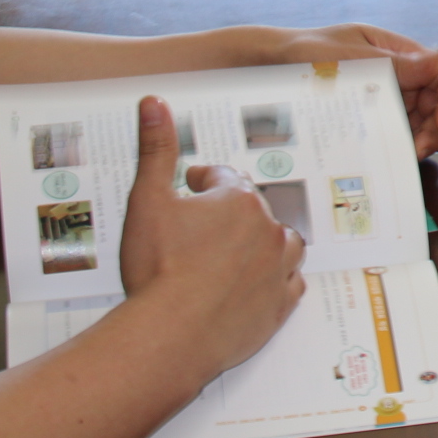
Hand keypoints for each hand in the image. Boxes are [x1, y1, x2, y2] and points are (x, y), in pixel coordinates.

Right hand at [117, 96, 304, 372]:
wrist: (171, 335)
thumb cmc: (157, 271)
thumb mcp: (147, 200)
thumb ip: (155, 148)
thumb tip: (154, 102)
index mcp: (238, 201)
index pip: (224, 178)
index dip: (203, 179)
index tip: (191, 181)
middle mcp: (268, 230)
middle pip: (254, 210)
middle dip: (231, 212)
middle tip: (208, 221)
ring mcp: (279, 269)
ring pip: (283, 244)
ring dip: (265, 242)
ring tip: (242, 248)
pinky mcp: (280, 306)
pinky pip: (290, 284)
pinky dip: (278, 280)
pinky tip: (263, 283)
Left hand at [263, 25, 437, 156]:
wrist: (269, 66)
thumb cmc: (303, 52)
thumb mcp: (346, 56)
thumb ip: (391, 63)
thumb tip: (436, 61)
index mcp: (398, 52)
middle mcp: (399, 74)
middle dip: (436, 128)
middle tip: (416, 151)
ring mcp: (386, 95)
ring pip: (422, 121)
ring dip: (420, 139)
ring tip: (405, 156)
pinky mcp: (372, 113)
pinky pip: (397, 129)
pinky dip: (400, 143)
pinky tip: (390, 155)